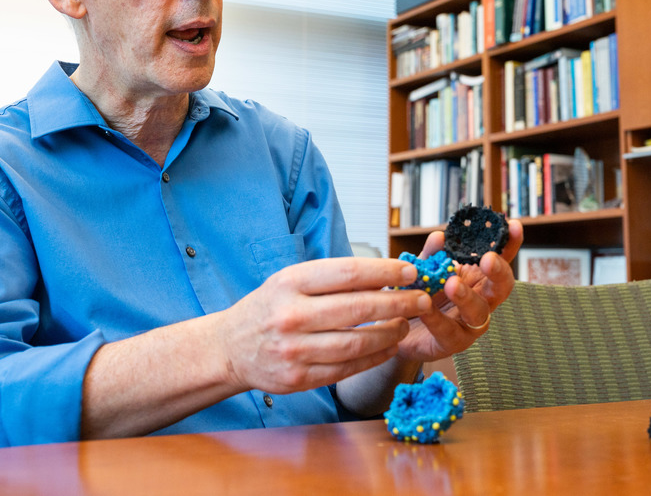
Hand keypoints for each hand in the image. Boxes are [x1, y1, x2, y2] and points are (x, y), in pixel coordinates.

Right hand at [217, 257, 432, 394]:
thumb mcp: (290, 280)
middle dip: (397, 304)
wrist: (230, 347)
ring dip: (389, 334)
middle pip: (357, 309)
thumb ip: (331, 279)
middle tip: (421, 300)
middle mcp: (291, 315)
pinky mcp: (298, 378)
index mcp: (290, 282)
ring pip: (356, 343)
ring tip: (406, 324)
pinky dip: (374, 358)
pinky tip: (388, 347)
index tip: (410, 272)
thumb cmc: (269, 307)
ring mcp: (294, 350)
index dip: (384, 273)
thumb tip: (385, 275)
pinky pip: (347, 368)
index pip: (348, 273)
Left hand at [396, 219, 520, 361]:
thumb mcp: (425, 270)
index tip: (513, 226)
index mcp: (478, 278)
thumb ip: (432, 255)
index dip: (510, 244)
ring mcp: (469, 324)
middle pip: (502, 287)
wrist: (399, 328)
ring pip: (479, 312)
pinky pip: (447, 331)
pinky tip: (425, 306)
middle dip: (499, 272)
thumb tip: (440, 236)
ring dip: (467, 297)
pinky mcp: (451, 343)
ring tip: (452, 284)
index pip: (500, 259)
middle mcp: (481, 300)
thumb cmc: (419, 295)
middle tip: (488, 259)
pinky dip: (436, 317)